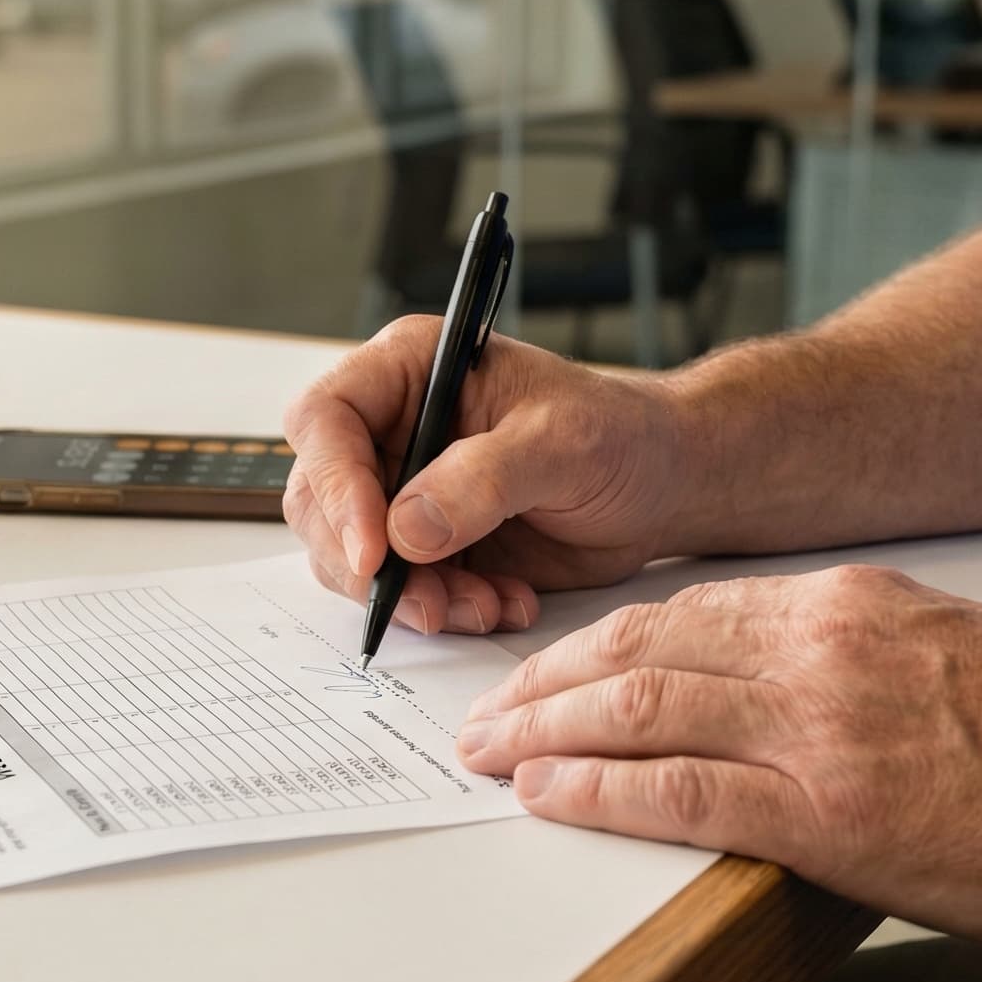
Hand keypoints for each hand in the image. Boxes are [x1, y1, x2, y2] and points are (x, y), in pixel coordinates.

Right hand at [282, 316, 686, 636]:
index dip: (336, 486)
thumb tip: (407, 529)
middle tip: (425, 601)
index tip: (375, 550)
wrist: (661, 485)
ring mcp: (403, 490)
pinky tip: (502, 603)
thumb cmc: (619, 435)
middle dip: (367, 563)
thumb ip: (482, 480)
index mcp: (410, 371)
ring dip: (410, 597)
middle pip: (320, 499)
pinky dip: (442, 611)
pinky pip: (399, 592)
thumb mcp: (561, 443)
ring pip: (351, 557)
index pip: (326, 420)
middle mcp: (392, 428)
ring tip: (484, 604)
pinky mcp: (425, 546)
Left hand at [454, 565, 981, 947]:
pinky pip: (675, 791)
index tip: (552, 667)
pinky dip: (596, 793)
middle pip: (642, 648)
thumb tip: (785, 695)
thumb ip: (861, 659)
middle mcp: (820, 647)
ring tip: (489, 753)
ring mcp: (819, 727)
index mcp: (850, 604)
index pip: (687, 610)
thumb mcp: (955, 656)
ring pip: (640, 708)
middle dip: (549, 682)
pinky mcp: (827, 812)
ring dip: (546, 733)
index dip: (599, 641)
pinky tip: (546, 798)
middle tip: (487, 711)